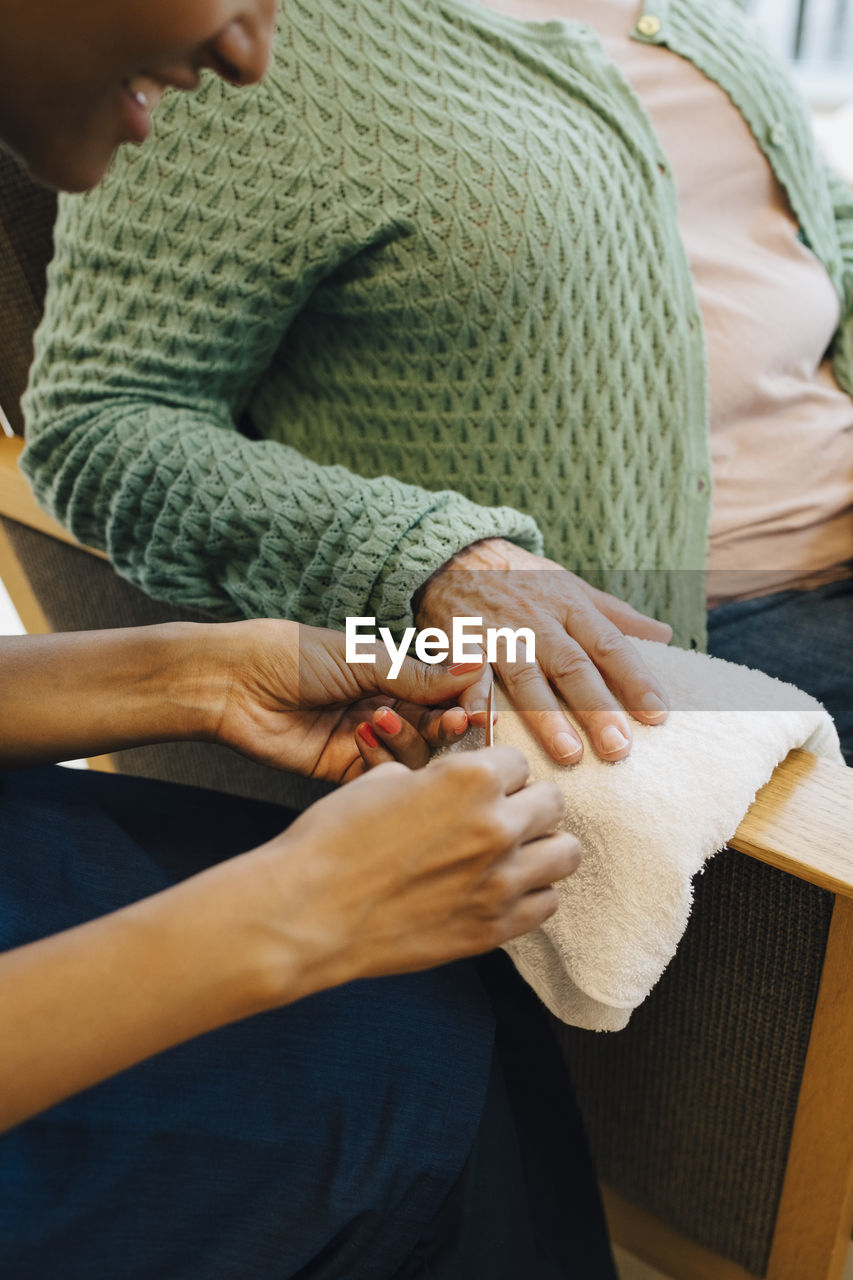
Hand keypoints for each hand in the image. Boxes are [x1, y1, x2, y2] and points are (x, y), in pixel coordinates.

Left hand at [211, 619, 481, 780]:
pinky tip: (361, 737)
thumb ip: (419, 674)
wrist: (233, 685)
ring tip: (382, 718)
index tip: (479, 707)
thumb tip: (476, 666)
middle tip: (455, 721)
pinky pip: (382, 777)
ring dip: (410, 739)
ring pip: (416, 756)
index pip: (448, 694)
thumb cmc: (292, 656)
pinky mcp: (345, 771)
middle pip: (440, 730)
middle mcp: (388, 710)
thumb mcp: (363, 658)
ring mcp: (368, 743)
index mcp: (394, 677)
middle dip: (449, 727)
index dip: (467, 702)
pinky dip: (381, 760)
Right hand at [244, 747, 580, 995]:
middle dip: (527, 804)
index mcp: (471, 779)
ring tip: (512, 854)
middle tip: (499, 816)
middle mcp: (498, 826)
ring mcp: (502, 882)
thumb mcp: (382, 782)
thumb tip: (443, 786)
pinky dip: (531, 894)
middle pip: (553, 804)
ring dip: (541, 848)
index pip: (518, 761)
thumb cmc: (333, 840)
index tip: (481, 785)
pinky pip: (547, 904)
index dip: (496, 772)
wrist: (308, 912)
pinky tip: (500, 890)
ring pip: (565, 854)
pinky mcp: (494, 929)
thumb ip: (432, 779)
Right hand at [414, 538, 671, 763]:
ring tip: (569, 753)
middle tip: (620, 749)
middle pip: (573, 667)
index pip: (611, 646)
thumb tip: (665, 635)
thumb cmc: (522, 578)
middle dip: (597, 708)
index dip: (635, 679)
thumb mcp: (571, 586)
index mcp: (571, 607)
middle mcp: (539, 622)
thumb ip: (615, 615)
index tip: (658, 714)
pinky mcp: (462, 641)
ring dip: (547, 716)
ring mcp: (500, 633)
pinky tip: (481, 724)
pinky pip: (468, 673)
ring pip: (526, 677)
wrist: (456, 553)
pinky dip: (473, 697)